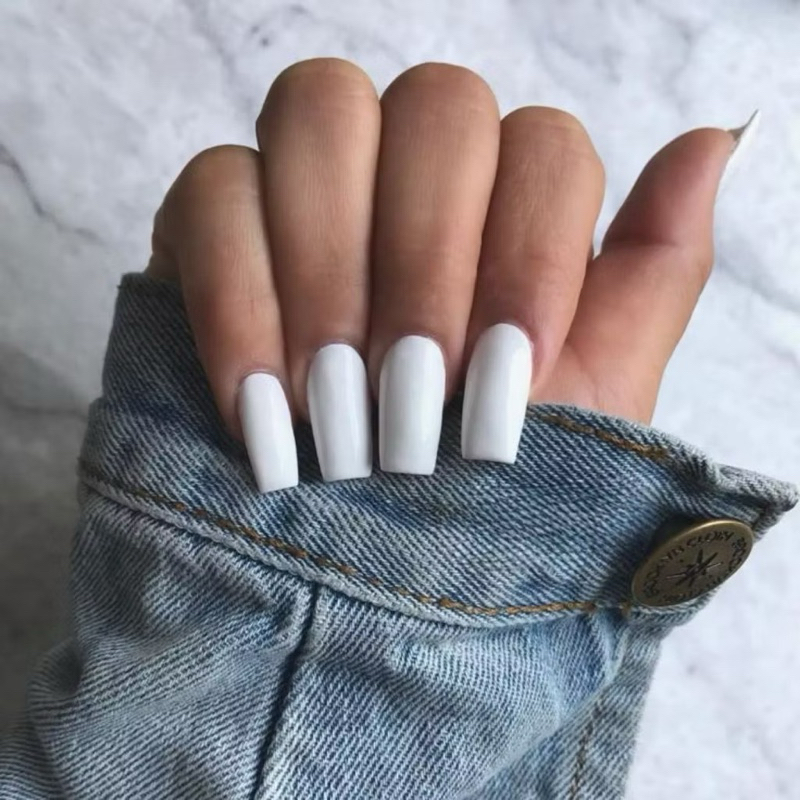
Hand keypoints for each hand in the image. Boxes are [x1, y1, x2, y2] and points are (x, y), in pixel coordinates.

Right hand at [145, 59, 742, 491]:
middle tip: (415, 398)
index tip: (504, 385)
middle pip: (435, 106)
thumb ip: (652, 271)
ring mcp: (309, 179)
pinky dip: (238, 298)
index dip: (529, 253)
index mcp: (511, 205)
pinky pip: (212, 188)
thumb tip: (714, 141)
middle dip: (427, 260)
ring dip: (333, 270)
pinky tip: (261, 403)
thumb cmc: (489, 486)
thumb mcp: (593, 394)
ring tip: (336, 410)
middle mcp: (414, 170)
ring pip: (320, 110)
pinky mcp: (214, 219)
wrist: (370, 571)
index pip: (542, 145)